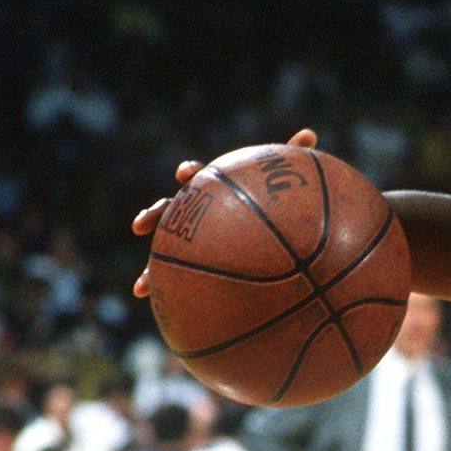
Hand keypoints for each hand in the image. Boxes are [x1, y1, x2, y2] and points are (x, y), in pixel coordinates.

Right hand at [131, 128, 317, 296]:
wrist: (280, 244)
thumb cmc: (282, 209)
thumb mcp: (288, 187)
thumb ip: (292, 160)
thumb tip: (310, 132)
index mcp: (215, 192)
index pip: (198, 178)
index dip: (190, 174)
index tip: (185, 173)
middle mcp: (198, 216)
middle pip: (170, 213)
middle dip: (155, 217)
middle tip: (140, 225)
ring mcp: (195, 244)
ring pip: (168, 256)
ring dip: (151, 271)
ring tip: (141, 288)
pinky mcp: (200, 270)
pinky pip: (184, 286)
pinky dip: (173, 298)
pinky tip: (169, 318)